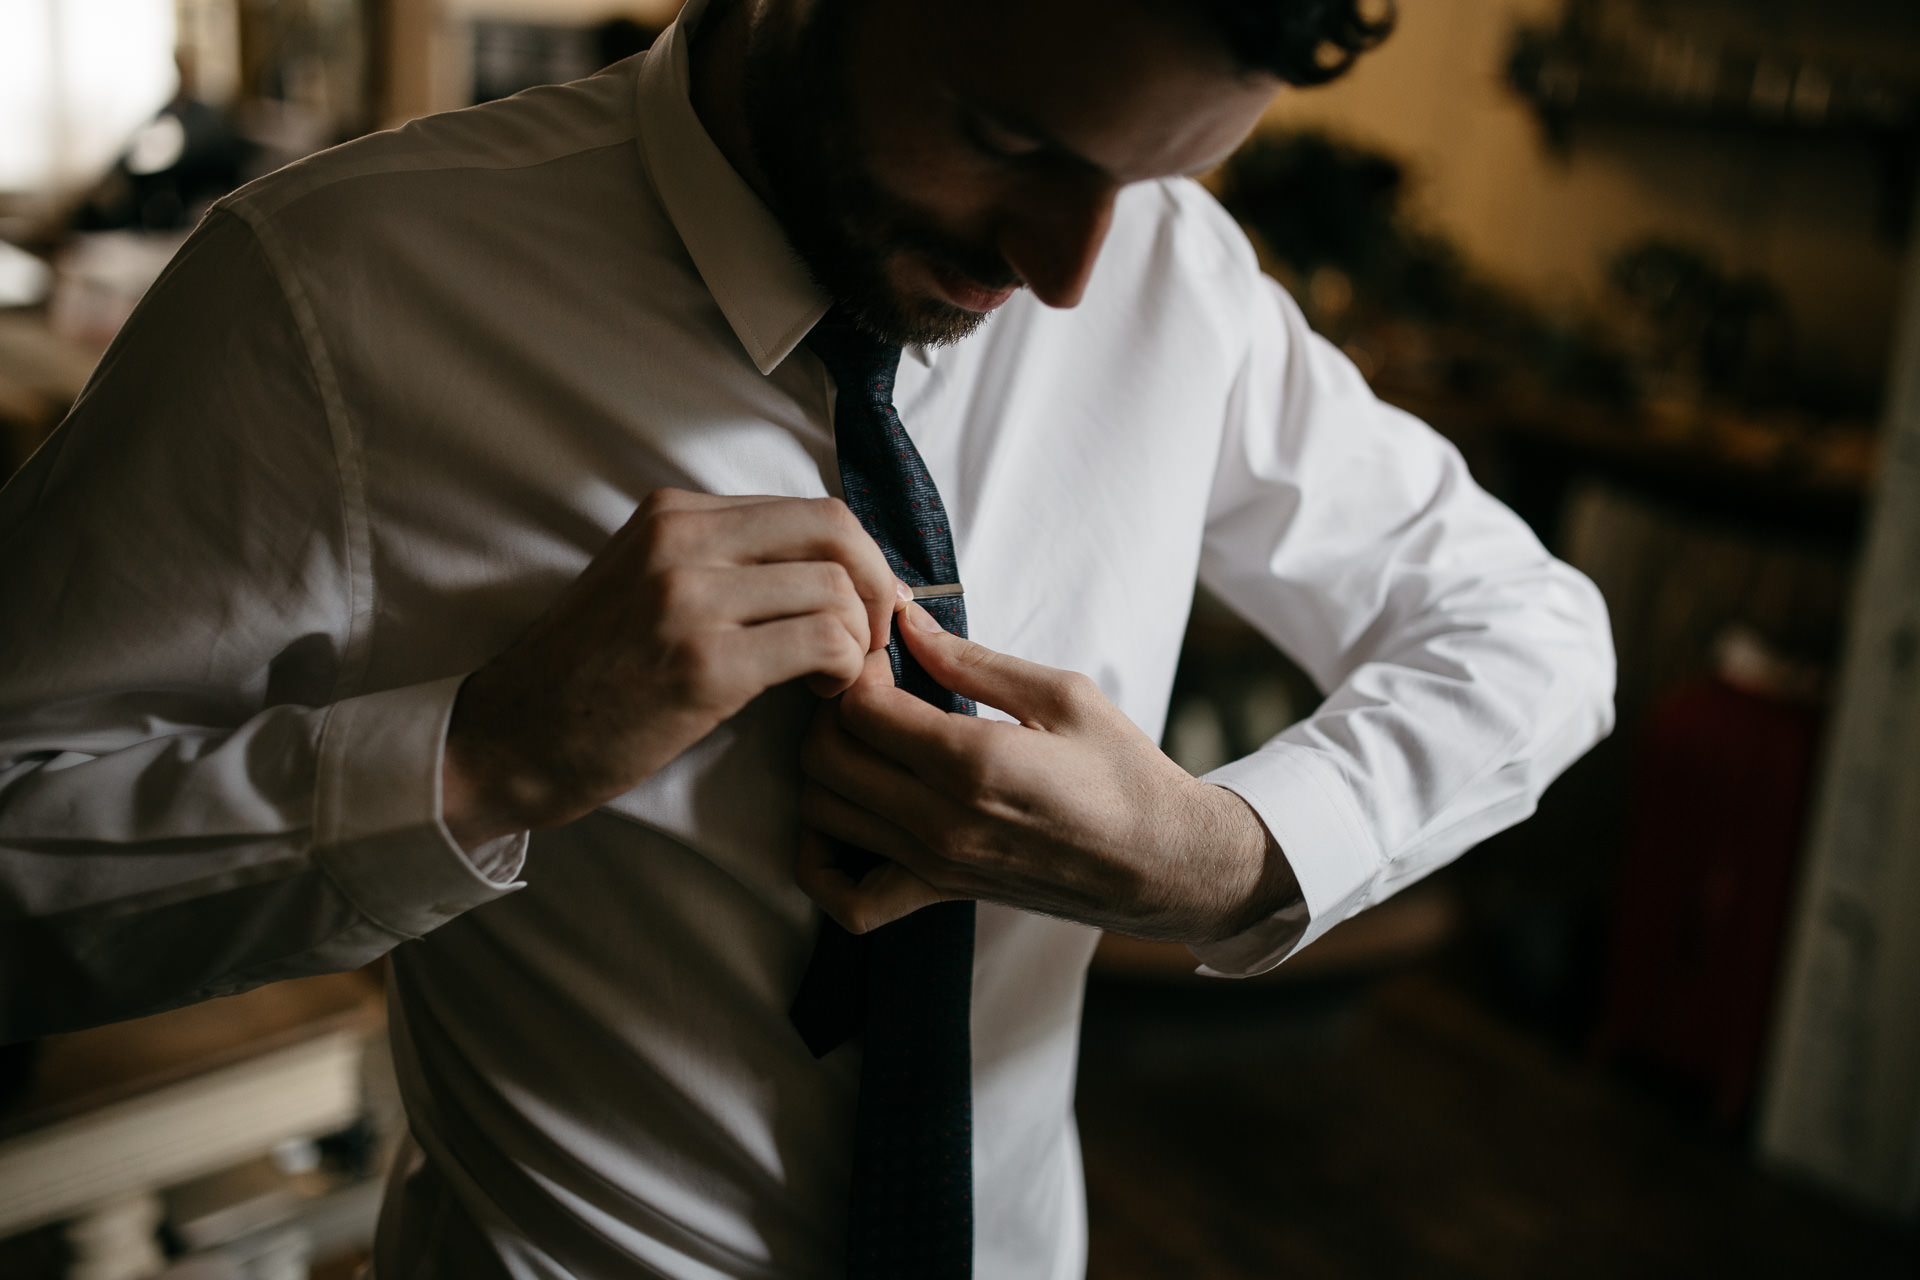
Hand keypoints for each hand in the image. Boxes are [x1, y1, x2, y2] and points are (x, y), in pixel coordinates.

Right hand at [443, 489, 902, 849]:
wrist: (510, 740)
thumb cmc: (589, 676)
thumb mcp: (644, 584)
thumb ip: (722, 561)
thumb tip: (829, 567)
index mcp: (671, 514)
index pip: (809, 508)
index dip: (860, 558)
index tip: (868, 605)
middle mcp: (680, 540)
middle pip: (836, 530)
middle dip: (879, 585)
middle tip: (876, 638)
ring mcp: (689, 599)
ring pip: (836, 587)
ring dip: (860, 640)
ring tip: (833, 678)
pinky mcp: (704, 665)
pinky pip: (822, 642)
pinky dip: (844, 671)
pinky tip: (819, 697)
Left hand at [796, 603, 1298, 942]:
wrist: (1162, 862)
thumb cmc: (1123, 773)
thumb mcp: (1064, 694)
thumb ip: (973, 661)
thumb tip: (908, 622)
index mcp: (975, 763)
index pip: (859, 707)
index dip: (859, 665)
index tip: (887, 649)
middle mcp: (941, 821)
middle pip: (822, 756)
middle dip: (830, 707)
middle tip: (870, 686)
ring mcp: (933, 865)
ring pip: (819, 813)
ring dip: (824, 765)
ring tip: (865, 738)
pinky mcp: (936, 894)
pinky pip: (846, 897)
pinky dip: (822, 860)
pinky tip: (847, 817)